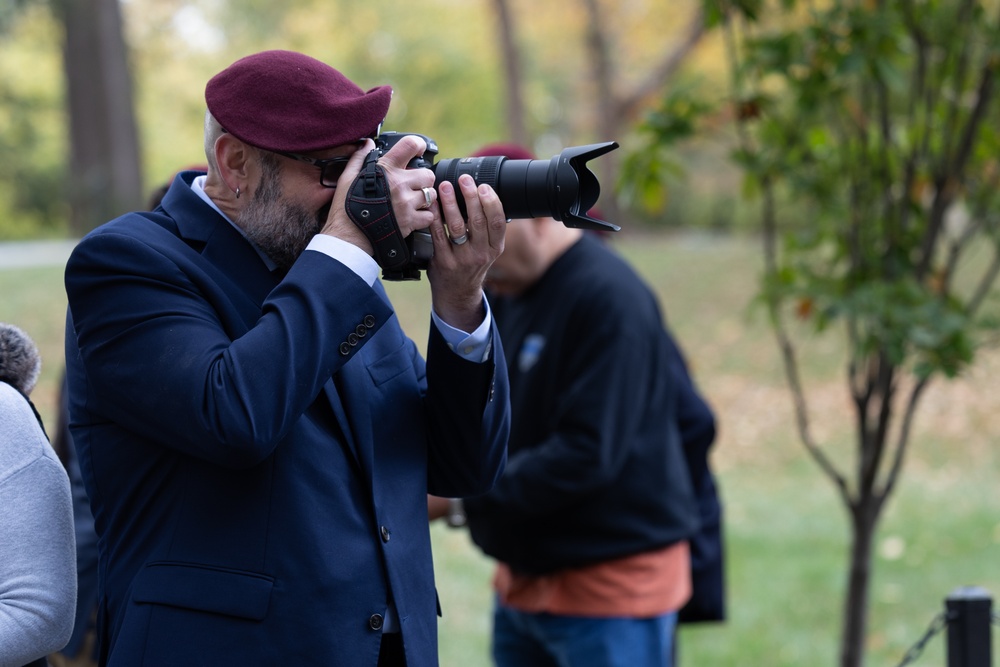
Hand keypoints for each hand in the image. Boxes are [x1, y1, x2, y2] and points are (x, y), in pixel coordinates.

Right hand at [319, 136, 438, 255]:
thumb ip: (359, 158)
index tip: (418, 150)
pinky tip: (413, 216)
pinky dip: (424, 216)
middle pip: (428, 174)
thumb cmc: (346, 208)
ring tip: (412, 202)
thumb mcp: (347, 178)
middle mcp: (399, 184)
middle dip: (423, 179)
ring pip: (431, 195)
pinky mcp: (410, 222)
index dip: (418, 145)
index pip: (410, 145)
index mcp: (386, 169)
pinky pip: (429, 215)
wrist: (348, 236)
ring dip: (425, 198)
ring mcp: (406, 204)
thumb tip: (367, 144)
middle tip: (413, 185)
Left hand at [426, 174, 506, 331]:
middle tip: (464, 179)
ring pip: (456, 227)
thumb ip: (487, 227)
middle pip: (478, 221)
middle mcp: (481, 254)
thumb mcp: (487, 249)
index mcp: (494, 247)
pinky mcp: (443, 261)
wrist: (457, 293)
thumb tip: (483, 193)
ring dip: (451, 203)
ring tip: (445, 186)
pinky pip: (437, 235)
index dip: (492, 202)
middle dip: (471, 196)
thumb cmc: (471, 263)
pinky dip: (434, 217)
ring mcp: (461, 259)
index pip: (498, 222)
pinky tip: (432, 204)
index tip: (484, 186)